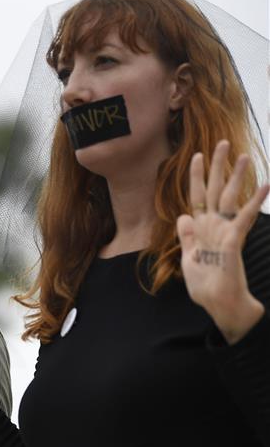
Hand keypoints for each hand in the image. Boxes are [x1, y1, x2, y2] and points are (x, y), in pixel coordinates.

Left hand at [177, 141, 268, 342]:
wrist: (218, 303)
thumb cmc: (205, 283)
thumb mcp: (188, 257)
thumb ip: (186, 237)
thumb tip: (184, 216)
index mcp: (201, 228)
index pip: (197, 196)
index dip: (197, 176)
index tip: (197, 156)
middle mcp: (214, 224)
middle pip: (216, 190)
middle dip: (218, 167)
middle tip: (223, 143)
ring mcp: (225, 230)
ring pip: (231, 197)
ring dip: (237, 176)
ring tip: (244, 154)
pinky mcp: (234, 239)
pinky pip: (245, 216)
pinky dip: (255, 201)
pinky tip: (266, 184)